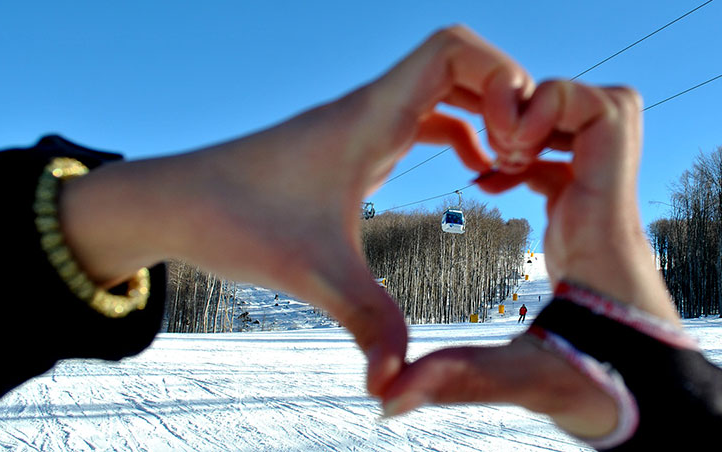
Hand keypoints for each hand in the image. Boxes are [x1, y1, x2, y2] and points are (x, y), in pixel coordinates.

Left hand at [58, 26, 531, 396]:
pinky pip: (423, 117)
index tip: (512, 139)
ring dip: (486, 112)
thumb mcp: (313, 274)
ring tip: (508, 165)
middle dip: (509, 97)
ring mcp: (362, 123)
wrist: (174, 202)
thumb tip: (393, 387)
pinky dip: (461, 131)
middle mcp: (369, 109)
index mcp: (368, 117)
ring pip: (443, 87)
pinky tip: (474, 169)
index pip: (452, 49)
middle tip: (524, 156)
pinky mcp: (354, 144)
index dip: (502, 77)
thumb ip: (366, 325)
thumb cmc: (232, 218)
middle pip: (462, 61)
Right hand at [382, 82, 681, 438]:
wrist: (654, 404)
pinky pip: (566, 164)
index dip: (554, 105)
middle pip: (605, 107)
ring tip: (489, 159)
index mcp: (600, 224)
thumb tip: (388, 395)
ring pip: (587, 131)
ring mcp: (601, 214)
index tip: (506, 142)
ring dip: (535, 129)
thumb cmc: (611, 391)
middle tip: (498, 141)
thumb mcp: (526, 382)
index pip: (606, 117)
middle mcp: (608, 208)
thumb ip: (457, 379)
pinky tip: (491, 184)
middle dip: (545, 105)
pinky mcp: (588, 225)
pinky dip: (528, 159)